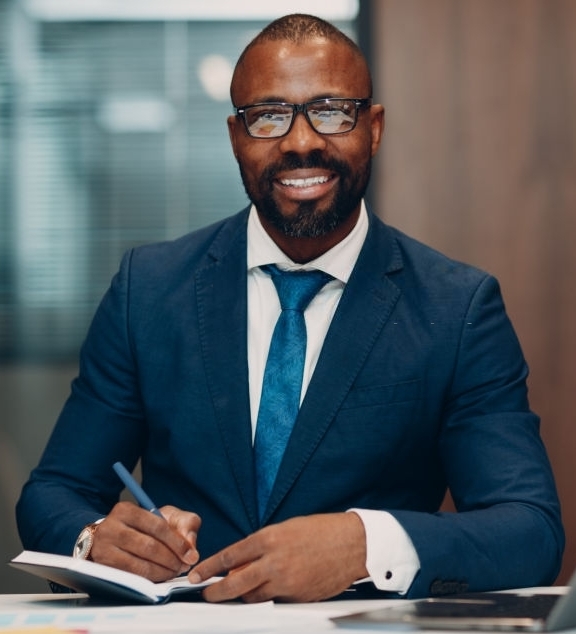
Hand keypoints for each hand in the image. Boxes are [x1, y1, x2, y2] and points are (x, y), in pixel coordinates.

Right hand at [90, 501, 200, 581]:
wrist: (110, 537)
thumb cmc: (142, 526)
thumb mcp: (164, 516)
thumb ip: (184, 524)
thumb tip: (191, 548)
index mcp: (126, 510)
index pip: (157, 526)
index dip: (177, 542)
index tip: (190, 555)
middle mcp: (111, 528)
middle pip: (149, 547)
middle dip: (171, 559)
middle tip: (184, 566)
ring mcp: (103, 549)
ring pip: (140, 565)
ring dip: (163, 572)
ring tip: (174, 571)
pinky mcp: (103, 569)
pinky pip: (132, 578)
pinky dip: (150, 579)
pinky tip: (161, 576)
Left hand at [189, 512, 367, 602]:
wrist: (352, 544)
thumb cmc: (321, 531)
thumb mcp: (286, 529)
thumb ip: (263, 546)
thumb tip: (242, 561)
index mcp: (270, 538)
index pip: (230, 556)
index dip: (209, 567)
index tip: (197, 574)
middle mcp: (275, 561)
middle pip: (235, 583)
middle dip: (216, 592)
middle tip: (206, 594)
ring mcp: (287, 582)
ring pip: (253, 597)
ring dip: (241, 597)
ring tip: (234, 594)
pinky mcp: (298, 597)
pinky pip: (274, 601)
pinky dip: (266, 598)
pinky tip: (265, 593)